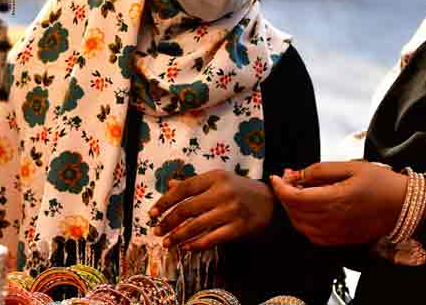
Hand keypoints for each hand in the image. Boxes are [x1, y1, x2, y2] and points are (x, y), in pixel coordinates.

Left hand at [150, 169, 275, 251]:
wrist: (273, 203)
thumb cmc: (241, 190)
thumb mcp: (220, 180)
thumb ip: (195, 184)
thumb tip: (169, 185)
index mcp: (216, 177)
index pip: (184, 188)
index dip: (165, 201)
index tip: (152, 213)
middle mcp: (223, 192)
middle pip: (187, 208)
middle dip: (167, 221)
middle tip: (156, 230)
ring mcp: (231, 210)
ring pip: (196, 226)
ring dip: (178, 236)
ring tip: (167, 243)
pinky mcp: (238, 228)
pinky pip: (211, 238)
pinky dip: (196, 245)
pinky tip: (186, 248)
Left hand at [268, 161, 407, 246]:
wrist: (403, 206)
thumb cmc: (380, 182)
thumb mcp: (351, 167)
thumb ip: (321, 170)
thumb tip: (295, 174)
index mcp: (335, 199)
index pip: (295, 198)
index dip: (280, 187)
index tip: (276, 176)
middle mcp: (333, 220)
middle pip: (294, 212)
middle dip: (285, 196)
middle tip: (287, 180)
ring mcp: (336, 234)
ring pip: (301, 226)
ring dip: (292, 211)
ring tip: (297, 194)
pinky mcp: (341, 241)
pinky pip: (313, 236)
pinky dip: (303, 224)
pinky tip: (307, 211)